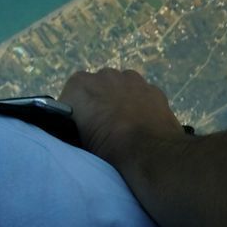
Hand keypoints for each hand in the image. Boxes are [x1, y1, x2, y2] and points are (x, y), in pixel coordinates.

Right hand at [59, 68, 184, 167]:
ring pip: (121, 86)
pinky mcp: (154, 89)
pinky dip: (141, 103)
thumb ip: (74, 122)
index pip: (71, 96)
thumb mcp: (76, 138)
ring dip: (121, 98)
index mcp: (79, 84)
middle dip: (100, 101)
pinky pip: (142, 93)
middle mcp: (105, 75)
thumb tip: (79, 123)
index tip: (82, 126)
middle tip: (103, 124)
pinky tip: (142, 120)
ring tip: (124, 121)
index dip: (77, 111)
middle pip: (98, 87)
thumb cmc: (106, 145)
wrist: (147, 151)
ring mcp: (133, 79)